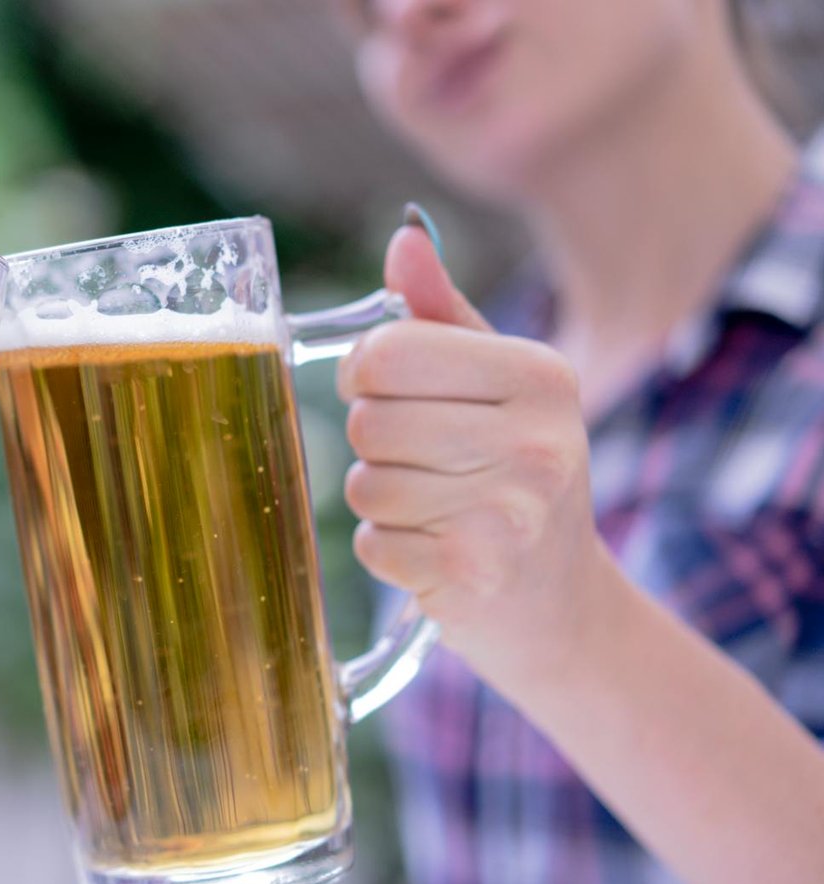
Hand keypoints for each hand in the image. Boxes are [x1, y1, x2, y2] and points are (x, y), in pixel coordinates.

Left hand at [337, 224, 612, 689]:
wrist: (561, 604)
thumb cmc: (513, 475)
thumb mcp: (495, 386)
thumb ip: (440, 314)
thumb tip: (404, 238)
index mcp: (540, 376)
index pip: (389, 352)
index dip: (363, 374)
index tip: (383, 392)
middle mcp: (538, 440)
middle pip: (368, 422)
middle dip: (375, 445)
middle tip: (424, 463)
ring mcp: (511, 514)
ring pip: (365, 487)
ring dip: (382, 503)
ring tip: (435, 510)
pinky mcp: (475, 576)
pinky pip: (374, 546)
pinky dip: (389, 552)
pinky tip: (437, 552)